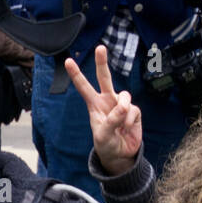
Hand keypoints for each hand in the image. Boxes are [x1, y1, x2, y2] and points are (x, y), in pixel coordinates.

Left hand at [65, 45, 141, 175]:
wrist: (121, 155)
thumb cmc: (107, 144)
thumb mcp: (103, 136)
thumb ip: (111, 121)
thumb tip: (123, 106)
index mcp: (94, 105)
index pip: (84, 87)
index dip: (76, 74)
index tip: (68, 61)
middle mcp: (107, 101)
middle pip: (104, 77)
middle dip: (102, 62)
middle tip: (100, 48)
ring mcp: (121, 104)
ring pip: (124, 96)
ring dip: (123, 111)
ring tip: (120, 126)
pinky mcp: (134, 110)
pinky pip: (133, 111)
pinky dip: (130, 121)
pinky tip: (127, 129)